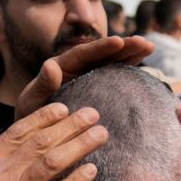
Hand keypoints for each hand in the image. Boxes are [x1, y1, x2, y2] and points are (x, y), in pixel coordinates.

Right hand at [0, 103, 104, 180]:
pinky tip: (92, 170)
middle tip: (94, 113)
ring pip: (53, 162)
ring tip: (101, 134)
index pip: (20, 130)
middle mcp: (2, 172)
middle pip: (42, 141)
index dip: (44, 117)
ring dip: (80, 145)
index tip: (64, 107)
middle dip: (71, 124)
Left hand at [14, 36, 153, 119]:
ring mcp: (89, 78)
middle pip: (103, 53)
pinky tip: (143, 66)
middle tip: (145, 42)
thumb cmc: (30, 119)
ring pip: (112, 62)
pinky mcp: (98, 91)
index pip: (84, 53)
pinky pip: (115, 77)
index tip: (119, 41)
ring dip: (130, 54)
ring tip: (149, 47)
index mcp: (62, 67)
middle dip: (124, 47)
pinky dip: (128, 69)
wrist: (36, 139)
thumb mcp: (31, 102)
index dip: (102, 47)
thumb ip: (41, 85)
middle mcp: (78, 68)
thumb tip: (51, 65)